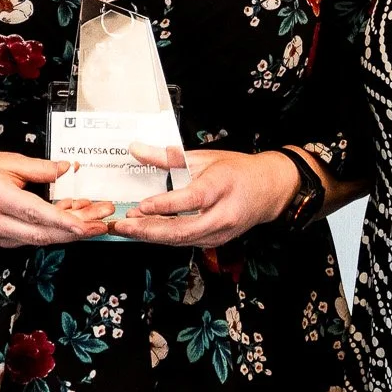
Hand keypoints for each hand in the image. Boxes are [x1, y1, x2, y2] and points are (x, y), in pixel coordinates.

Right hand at [0, 150, 113, 247]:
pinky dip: (56, 229)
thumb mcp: (9, 161)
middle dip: (77, 230)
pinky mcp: (5, 240)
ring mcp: (1, 236)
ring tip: (96, 217)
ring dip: (71, 230)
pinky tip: (74, 217)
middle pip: (44, 234)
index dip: (64, 221)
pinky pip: (36, 238)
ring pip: (43, 239)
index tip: (87, 224)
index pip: (36, 214)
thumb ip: (40, 168)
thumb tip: (67, 169)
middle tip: (103, 222)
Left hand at [112, 146, 295, 248]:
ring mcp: (221, 232)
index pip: (191, 199)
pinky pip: (186, 242)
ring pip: (182, 240)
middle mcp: (223, 213)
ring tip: (127, 229)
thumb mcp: (203, 157)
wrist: (268, 190)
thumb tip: (137, 149)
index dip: (165, 205)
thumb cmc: (237, 171)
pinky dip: (164, 237)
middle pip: (183, 229)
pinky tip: (145, 231)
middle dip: (149, 230)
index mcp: (222, 186)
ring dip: (152, 236)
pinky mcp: (216, 241)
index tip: (142, 206)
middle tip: (123, 225)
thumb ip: (168, 157)